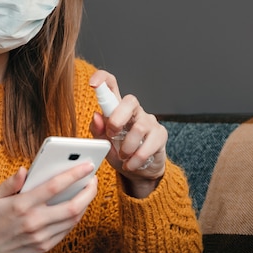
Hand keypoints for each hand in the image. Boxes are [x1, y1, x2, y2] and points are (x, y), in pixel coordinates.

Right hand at [0, 162, 96, 252]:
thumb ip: (11, 182)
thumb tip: (26, 170)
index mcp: (22, 205)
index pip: (54, 186)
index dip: (74, 174)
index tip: (87, 166)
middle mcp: (34, 221)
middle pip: (72, 206)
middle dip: (88, 192)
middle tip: (94, 180)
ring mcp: (41, 236)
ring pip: (72, 220)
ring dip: (85, 204)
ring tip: (88, 191)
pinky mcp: (44, 246)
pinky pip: (66, 230)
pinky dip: (75, 217)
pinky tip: (76, 207)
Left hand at [89, 70, 166, 197]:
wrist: (139, 172)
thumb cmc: (120, 153)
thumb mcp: (104, 144)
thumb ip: (98, 130)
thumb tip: (97, 116)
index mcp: (118, 109)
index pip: (112, 86)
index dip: (102, 80)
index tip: (93, 83)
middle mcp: (135, 112)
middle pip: (130, 101)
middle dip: (118, 119)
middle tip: (111, 135)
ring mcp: (149, 121)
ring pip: (140, 127)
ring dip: (127, 146)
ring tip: (123, 157)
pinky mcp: (160, 135)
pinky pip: (149, 144)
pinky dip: (137, 157)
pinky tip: (131, 163)